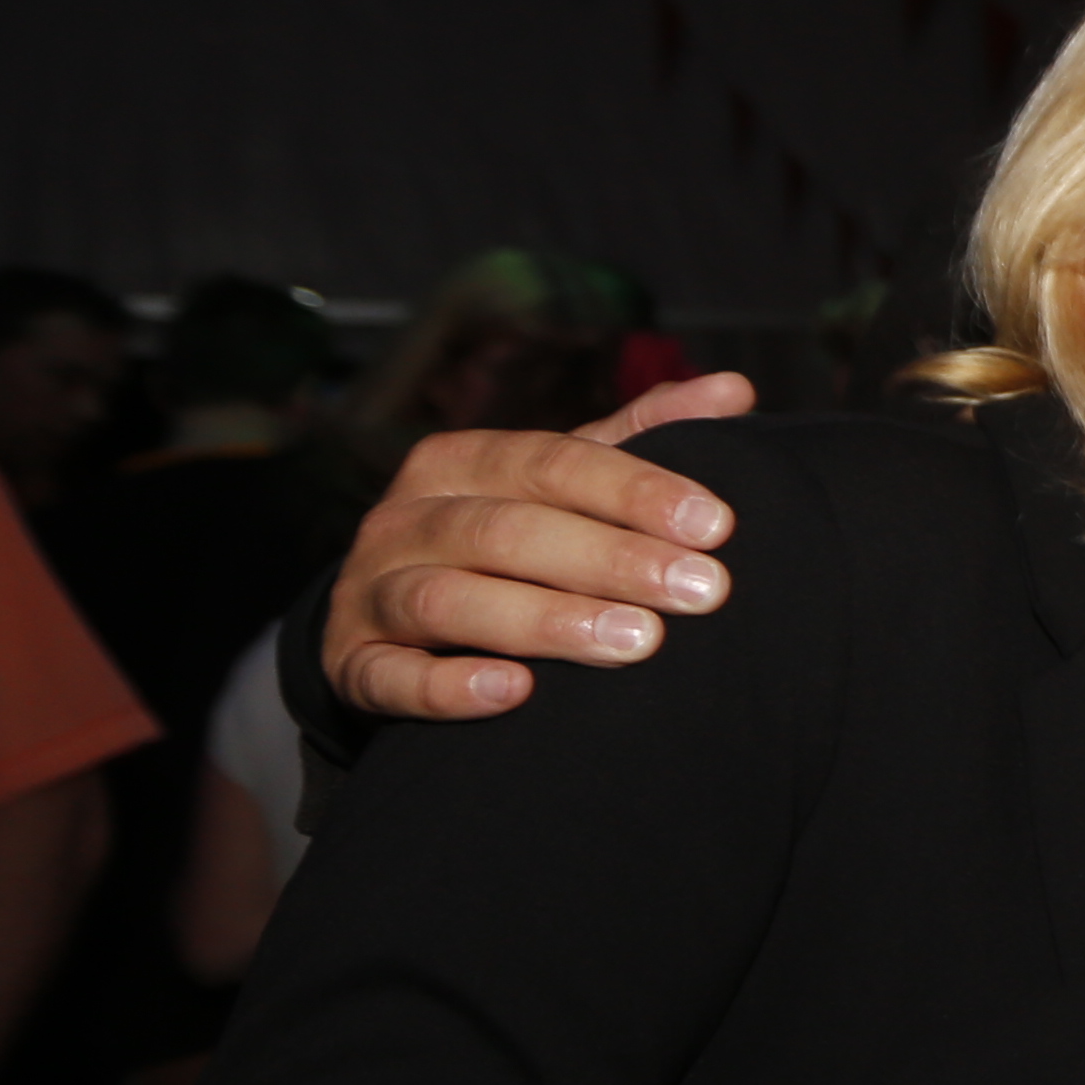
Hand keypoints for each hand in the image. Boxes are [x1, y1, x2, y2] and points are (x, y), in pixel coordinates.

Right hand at [325, 371, 756, 720]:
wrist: (392, 624)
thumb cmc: (503, 544)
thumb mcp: (560, 484)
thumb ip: (639, 439)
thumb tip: (733, 391)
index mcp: (458, 462)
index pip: (550, 462)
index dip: (634, 490)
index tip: (716, 525)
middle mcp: (404, 518)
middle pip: (506, 530)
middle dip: (610, 560)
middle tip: (700, 591)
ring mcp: (369, 591)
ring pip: (449, 598)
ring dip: (545, 620)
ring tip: (635, 642)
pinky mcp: (352, 665)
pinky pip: (390, 677)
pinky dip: (449, 687)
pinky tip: (515, 692)